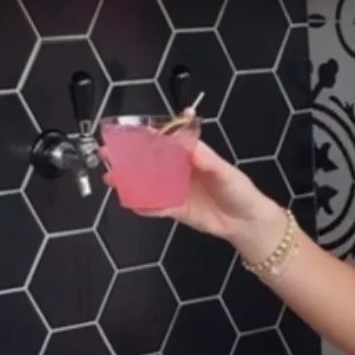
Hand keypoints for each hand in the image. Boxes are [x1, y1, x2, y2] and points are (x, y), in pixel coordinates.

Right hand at [106, 139, 284, 258]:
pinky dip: (143, 206)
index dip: (147, 136)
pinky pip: (155, 207)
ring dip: (130, 181)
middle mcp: (180, 171)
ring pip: (148, 183)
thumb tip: (191, 149)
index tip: (129, 132)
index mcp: (192, 155)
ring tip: (111, 178)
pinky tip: (130, 202)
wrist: (246, 222)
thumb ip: (208, 161)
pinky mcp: (175, 209)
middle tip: (108, 154)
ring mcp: (176, 190)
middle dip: (129, 158)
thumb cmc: (239, 191)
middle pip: (150, 161)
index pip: (166, 142)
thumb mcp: (226, 173)